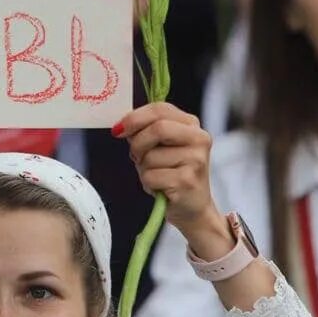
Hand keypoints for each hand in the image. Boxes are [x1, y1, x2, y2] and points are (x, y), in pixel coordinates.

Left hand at [114, 103, 215, 231]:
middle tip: (135, 156)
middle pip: (157, 128)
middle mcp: (199, 139)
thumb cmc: (171, 173)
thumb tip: (121, 126)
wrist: (192, 207)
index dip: (134, 117)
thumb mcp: (160, 146)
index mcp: (191, 124)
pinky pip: (151, 176)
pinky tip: (160, 187)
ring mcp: (196, 160)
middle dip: (138, 144)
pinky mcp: (187, 181)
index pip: (160, 109)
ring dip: (143, 168)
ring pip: (150, 156)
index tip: (118, 129)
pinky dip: (148, 183)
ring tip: (157, 175)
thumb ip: (145, 131)